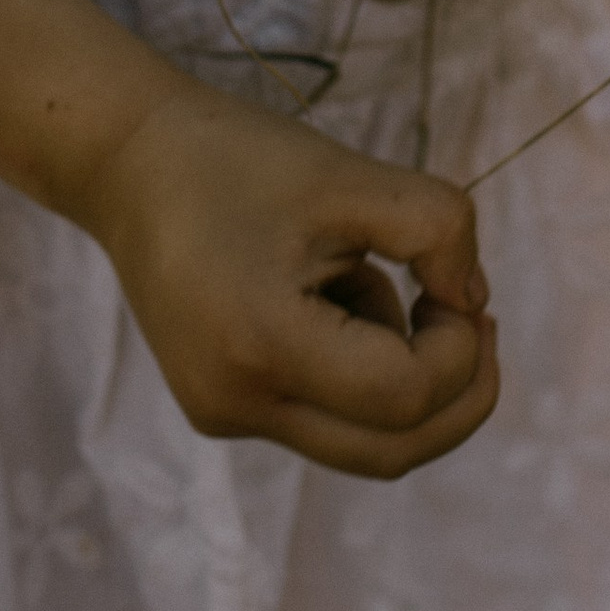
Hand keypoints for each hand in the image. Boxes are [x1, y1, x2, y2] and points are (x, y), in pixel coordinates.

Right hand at [75, 78, 498, 477]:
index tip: (462, 284)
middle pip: (390, 453)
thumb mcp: (348, 173)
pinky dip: (359, 371)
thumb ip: (435, 228)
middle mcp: (238, 402)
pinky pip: (321, 416)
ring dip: (406, 380)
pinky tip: (337, 292)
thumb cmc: (239, 157)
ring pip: (361, 443)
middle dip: (458, 394)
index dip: (460, 350)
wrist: (128, 162)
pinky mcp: (220, 407)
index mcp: (262, 344)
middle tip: (482, 322)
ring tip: (381, 279)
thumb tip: (475, 302)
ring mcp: (224, 414)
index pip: (404, 397)